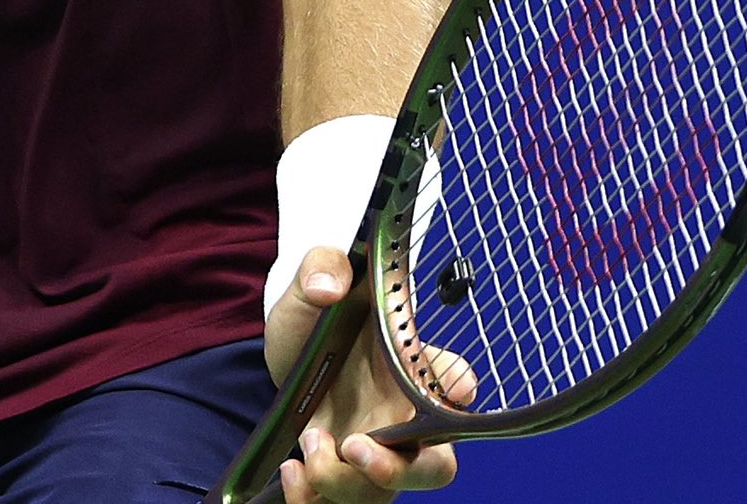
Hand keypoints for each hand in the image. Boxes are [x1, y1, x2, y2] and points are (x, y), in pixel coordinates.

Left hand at [263, 248, 462, 502]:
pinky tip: (292, 472)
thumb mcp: (313, 276)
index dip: (455, 388)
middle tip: (355, 446)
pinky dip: (314, 501)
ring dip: (344, 483)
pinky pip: (338, 503)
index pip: (454, 384)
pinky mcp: (338, 468)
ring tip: (310, 442)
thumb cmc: (318, 308)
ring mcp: (372, 449)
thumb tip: (330, 288)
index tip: (447, 386)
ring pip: (382, 495)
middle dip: (397, 470)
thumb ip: (323, 265)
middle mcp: (402, 418)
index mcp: (410, 368)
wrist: (291, 339)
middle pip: (432, 469)